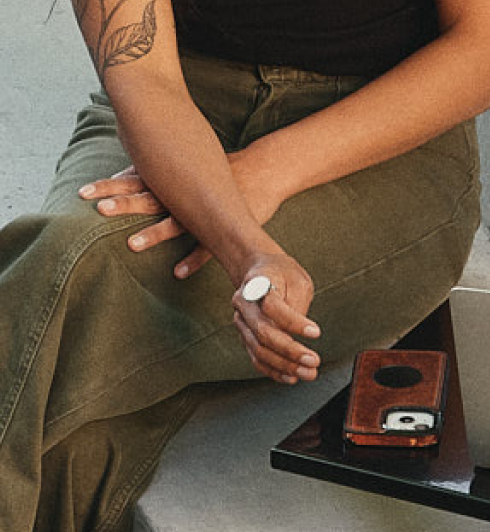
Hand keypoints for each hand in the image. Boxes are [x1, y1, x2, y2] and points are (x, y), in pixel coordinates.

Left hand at [78, 151, 284, 277]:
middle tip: (100, 209)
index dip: (109, 185)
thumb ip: (157, 169)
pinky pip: (210, 247)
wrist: (266, 168)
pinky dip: (194, 259)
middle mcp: (187, 192)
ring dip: (154, 233)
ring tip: (132, 244)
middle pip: (151, 198)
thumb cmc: (222, 166)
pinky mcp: (228, 227)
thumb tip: (122, 174)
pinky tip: (178, 272)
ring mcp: (208, 211)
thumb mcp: (188, 160)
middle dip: (125, 203)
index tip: (82, 193)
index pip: (135, 179)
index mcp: (175, 176)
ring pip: (178, 223)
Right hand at [231, 253, 322, 384]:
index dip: (294, 322)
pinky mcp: (245, 336)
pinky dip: (274, 370)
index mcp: (257, 282)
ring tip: (309, 373)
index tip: (316, 333)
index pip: (272, 306)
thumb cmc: (283, 274)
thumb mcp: (297, 279)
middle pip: (263, 332)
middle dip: (290, 351)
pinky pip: (256, 358)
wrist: (259, 270)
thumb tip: (301, 332)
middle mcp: (244, 303)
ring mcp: (241, 321)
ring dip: (284, 365)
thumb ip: (297, 303)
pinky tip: (292, 377)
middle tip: (314, 361)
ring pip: (258, 349)